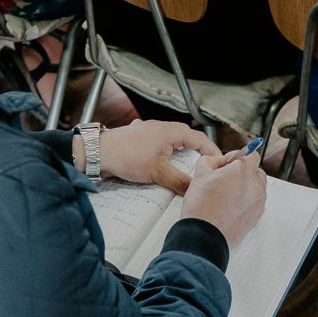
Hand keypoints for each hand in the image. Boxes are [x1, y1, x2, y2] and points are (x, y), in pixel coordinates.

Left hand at [84, 120, 218, 192]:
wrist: (98, 153)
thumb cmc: (127, 156)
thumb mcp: (158, 172)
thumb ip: (180, 181)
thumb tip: (195, 189)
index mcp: (171, 131)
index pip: (200, 139)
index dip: (212, 151)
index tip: (219, 162)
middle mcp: (161, 127)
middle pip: (186, 138)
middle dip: (196, 152)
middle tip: (202, 166)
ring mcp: (148, 131)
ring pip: (170, 141)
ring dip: (178, 152)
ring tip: (182, 167)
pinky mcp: (136, 138)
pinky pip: (156, 144)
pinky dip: (162, 153)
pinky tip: (159, 161)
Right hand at [181, 151, 265, 248]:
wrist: (204, 235)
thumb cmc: (202, 207)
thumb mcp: (199, 174)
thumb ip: (210, 160)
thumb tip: (218, 161)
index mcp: (243, 171)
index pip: (252, 154)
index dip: (239, 157)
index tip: (228, 163)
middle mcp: (255, 185)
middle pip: (256, 171)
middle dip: (244, 172)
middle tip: (226, 178)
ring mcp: (257, 202)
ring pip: (257, 188)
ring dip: (246, 187)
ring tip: (227, 195)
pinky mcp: (256, 217)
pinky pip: (255, 203)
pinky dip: (246, 202)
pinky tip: (230, 207)